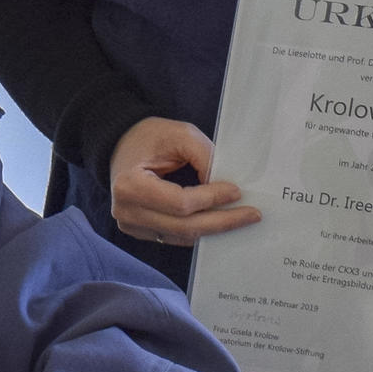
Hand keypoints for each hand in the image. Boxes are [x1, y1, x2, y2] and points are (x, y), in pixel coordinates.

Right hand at [109, 117, 259, 246]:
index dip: (212, 199)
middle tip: (251, 214)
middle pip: (184, 226)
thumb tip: (227, 191)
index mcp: (130, 185)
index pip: (180, 203)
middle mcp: (126, 211)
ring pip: (183, 236)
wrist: (121, 143)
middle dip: (222, 221)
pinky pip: (177, 237)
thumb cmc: (148, 137)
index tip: (237, 191)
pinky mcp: (140, 231)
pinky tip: (217, 220)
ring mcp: (131, 225)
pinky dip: (199, 229)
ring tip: (240, 217)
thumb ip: (205, 158)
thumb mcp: (180, 135)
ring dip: (214, 228)